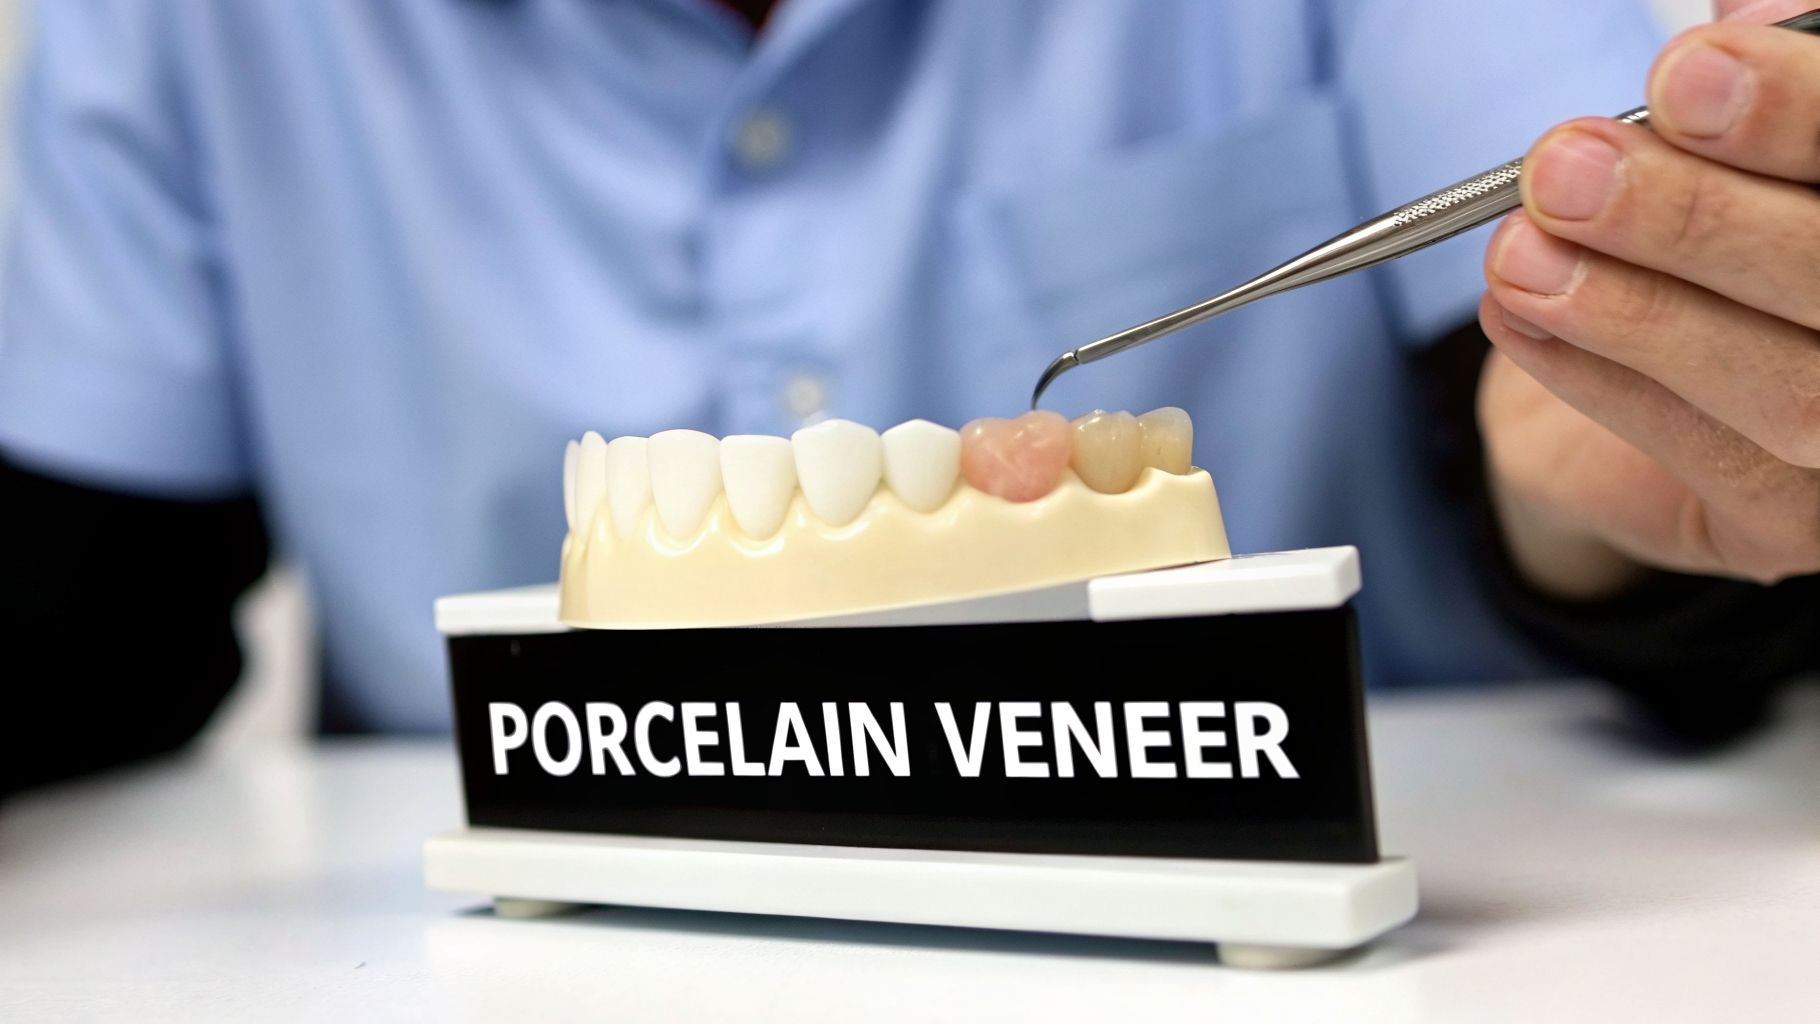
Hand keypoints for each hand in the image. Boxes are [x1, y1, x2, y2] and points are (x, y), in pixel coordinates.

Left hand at [1477, 0, 1819, 599]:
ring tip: (1521, 251)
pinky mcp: (1796, 526)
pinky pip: (1702, 455)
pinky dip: (1597, 378)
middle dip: (1697, 220)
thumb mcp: (1730, 144)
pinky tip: (1517, 318)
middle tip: (1564, 170)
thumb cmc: (1711, 238)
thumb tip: (1729, 27)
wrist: (1645, 393)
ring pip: (1789, 389)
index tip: (1684, 75)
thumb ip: (1750, 87)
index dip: (1804, 117)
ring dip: (1636, 311)